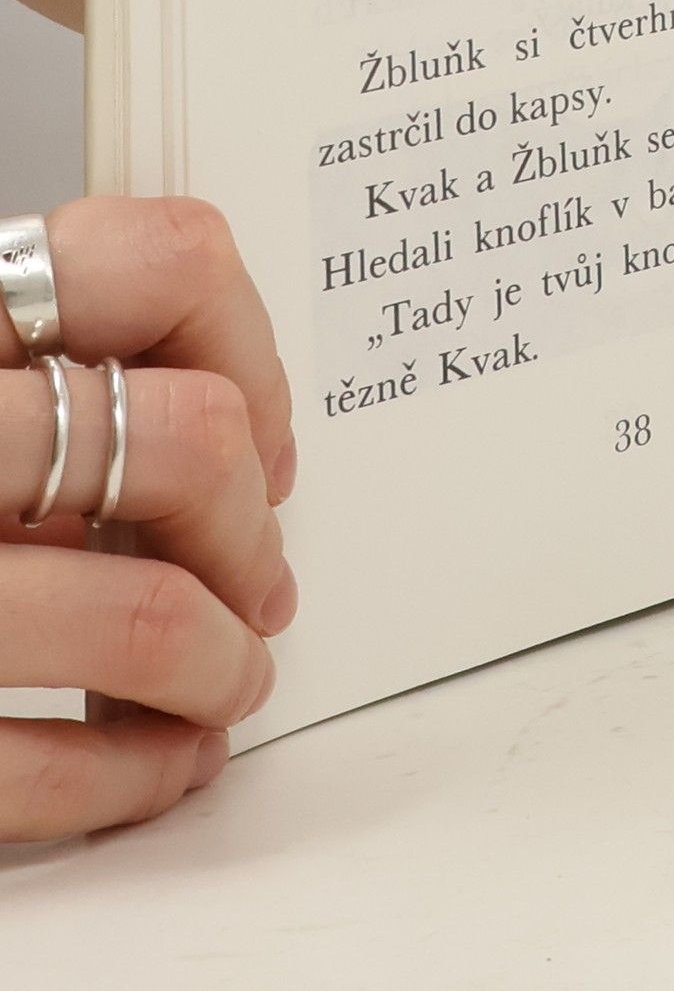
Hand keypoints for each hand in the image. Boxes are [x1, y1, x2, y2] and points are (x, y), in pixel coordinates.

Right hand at [0, 198, 296, 839]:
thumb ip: (64, 381)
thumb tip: (242, 445)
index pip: (157, 264)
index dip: (249, 349)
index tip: (258, 428)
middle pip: (187, 441)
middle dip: (250, 532)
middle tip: (254, 576)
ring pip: (152, 613)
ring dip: (221, 665)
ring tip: (222, 678)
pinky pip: (52, 767)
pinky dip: (140, 771)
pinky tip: (153, 758)